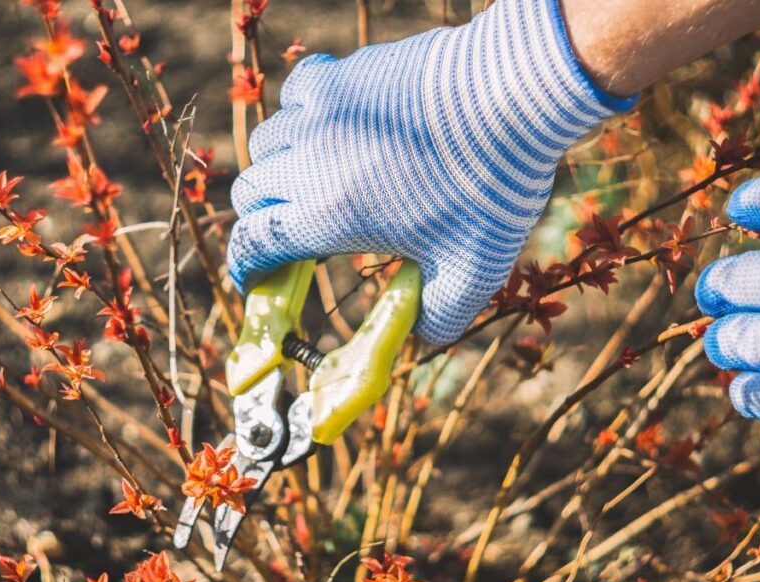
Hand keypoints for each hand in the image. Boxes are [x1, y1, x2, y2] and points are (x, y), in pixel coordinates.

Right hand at [228, 0, 634, 343]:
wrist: (513, 94)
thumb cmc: (492, 186)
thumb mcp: (474, 272)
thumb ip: (440, 316)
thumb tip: (419, 331)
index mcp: (328, 214)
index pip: (254, 243)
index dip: (246, 266)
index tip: (255, 277)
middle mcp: (310, 159)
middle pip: (249, 193)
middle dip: (262, 220)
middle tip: (294, 232)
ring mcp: (321, 109)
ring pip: (267, 142)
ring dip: (278, 167)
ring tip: (315, 179)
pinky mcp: (342, 73)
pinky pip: (295, 95)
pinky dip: (302, 117)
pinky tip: (335, 127)